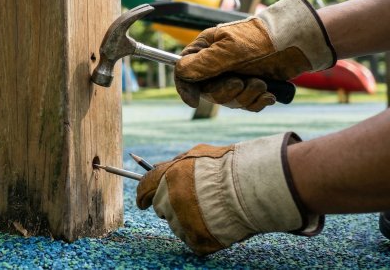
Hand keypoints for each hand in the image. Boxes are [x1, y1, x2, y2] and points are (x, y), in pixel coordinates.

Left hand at [136, 133, 322, 254]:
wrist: (255, 188)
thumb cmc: (229, 167)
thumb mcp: (198, 154)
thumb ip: (176, 164)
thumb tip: (160, 169)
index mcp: (167, 177)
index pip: (144, 188)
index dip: (142, 195)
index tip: (142, 202)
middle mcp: (169, 200)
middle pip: (160, 208)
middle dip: (171, 205)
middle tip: (192, 202)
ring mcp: (182, 222)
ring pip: (176, 225)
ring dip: (187, 220)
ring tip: (211, 211)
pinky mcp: (197, 240)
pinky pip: (191, 241)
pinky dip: (200, 236)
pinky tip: (215, 225)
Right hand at [175, 0, 335, 109]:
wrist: (299, 44)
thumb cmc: (263, 40)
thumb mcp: (229, 50)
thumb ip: (202, 63)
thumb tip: (179, 71)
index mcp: (205, 48)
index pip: (184, 72)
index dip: (186, 88)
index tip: (194, 102)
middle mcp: (217, 63)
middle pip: (207, 91)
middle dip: (226, 92)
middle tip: (242, 83)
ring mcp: (234, 74)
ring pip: (228, 100)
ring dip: (246, 97)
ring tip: (261, 84)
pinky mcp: (251, 85)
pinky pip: (246, 104)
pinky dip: (257, 101)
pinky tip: (268, 93)